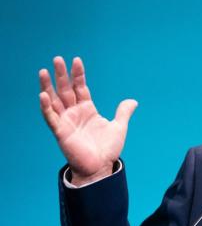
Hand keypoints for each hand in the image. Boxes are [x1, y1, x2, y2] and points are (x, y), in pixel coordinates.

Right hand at [39, 56, 137, 185]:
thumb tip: (133, 101)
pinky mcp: (61, 132)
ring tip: (44, 71)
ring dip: (48, 86)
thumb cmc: (108, 149)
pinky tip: (43, 95)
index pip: (80, 87)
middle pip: (65, 90)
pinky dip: (46, 107)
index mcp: (88, 109)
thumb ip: (123, 113)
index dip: (78, 75)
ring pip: (54, 100)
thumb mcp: (119, 127)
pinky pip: (51, 117)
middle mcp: (75, 113)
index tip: (76, 60)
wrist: (101, 167)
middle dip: (62, 75)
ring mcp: (66, 121)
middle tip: (58, 58)